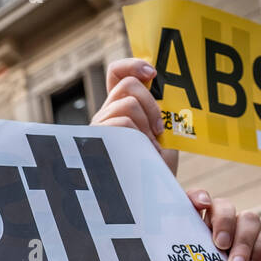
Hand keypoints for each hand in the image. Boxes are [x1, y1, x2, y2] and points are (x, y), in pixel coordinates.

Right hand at [92, 59, 177, 175]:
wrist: (152, 195)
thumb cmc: (157, 166)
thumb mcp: (163, 132)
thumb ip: (159, 109)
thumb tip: (157, 81)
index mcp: (120, 107)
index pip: (117, 73)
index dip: (133, 65)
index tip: (153, 73)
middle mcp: (106, 114)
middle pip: (127, 84)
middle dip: (150, 104)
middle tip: (157, 129)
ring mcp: (100, 128)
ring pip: (127, 104)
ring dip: (146, 124)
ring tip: (148, 147)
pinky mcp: (98, 142)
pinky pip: (122, 123)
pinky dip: (139, 137)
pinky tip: (141, 154)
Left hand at [181, 199, 260, 260]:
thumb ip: (189, 235)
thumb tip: (182, 211)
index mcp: (198, 233)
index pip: (197, 203)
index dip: (198, 196)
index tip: (200, 203)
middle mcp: (221, 232)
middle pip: (225, 206)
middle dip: (223, 222)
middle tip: (219, 245)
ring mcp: (245, 238)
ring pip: (249, 218)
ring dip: (242, 245)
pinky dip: (259, 251)